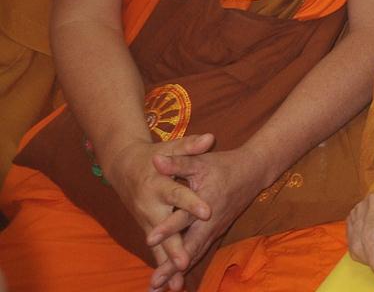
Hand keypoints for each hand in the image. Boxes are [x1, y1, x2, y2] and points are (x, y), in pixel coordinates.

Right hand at [100, 133, 214, 276]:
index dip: (192, 203)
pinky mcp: (147, 229)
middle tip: (184, 263)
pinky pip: (156, 251)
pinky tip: (166, 286)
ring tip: (174, 285)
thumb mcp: (170, 148)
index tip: (206, 211)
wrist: (123, 166)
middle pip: (165, 229)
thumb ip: (190, 146)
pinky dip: (161, 267)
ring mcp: (147, 221)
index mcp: (158, 185)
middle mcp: (150, 206)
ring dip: (166, 265)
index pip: (178, 195)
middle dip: (174, 247)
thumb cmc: (152, 155)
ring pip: (158, 246)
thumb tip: (209, 138)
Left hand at [144, 145, 274, 288]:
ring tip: (158, 288)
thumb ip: (178, 162)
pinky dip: (185, 267)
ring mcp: (215, 229)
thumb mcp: (201, 161)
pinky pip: (199, 253)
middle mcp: (211, 221)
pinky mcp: (215, 233)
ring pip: (195, 254)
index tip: (150, 239)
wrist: (255, 171)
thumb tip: (155, 160)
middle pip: (190, 247)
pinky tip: (173, 280)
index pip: (184, 217)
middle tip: (155, 282)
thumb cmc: (225, 165)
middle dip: (172, 265)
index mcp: (206, 201)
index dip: (168, 228)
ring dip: (177, 271)